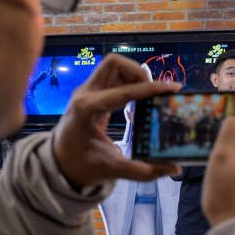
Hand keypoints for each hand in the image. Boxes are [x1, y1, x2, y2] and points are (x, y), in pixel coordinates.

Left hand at [52, 54, 180, 188]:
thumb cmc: (82, 166)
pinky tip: (140, 97)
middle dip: (138, 71)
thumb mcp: (113, 170)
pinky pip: (112, 77)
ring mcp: (86, 91)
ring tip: (149, 93)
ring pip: (113, 66)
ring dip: (134, 74)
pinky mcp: (91, 94)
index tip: (173, 88)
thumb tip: (176, 168)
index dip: (150, 88)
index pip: (124, 90)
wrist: (58, 164)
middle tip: (154, 90)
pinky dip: (128, 81)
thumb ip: (144, 170)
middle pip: (114, 63)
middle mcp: (85, 94)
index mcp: (87, 109)